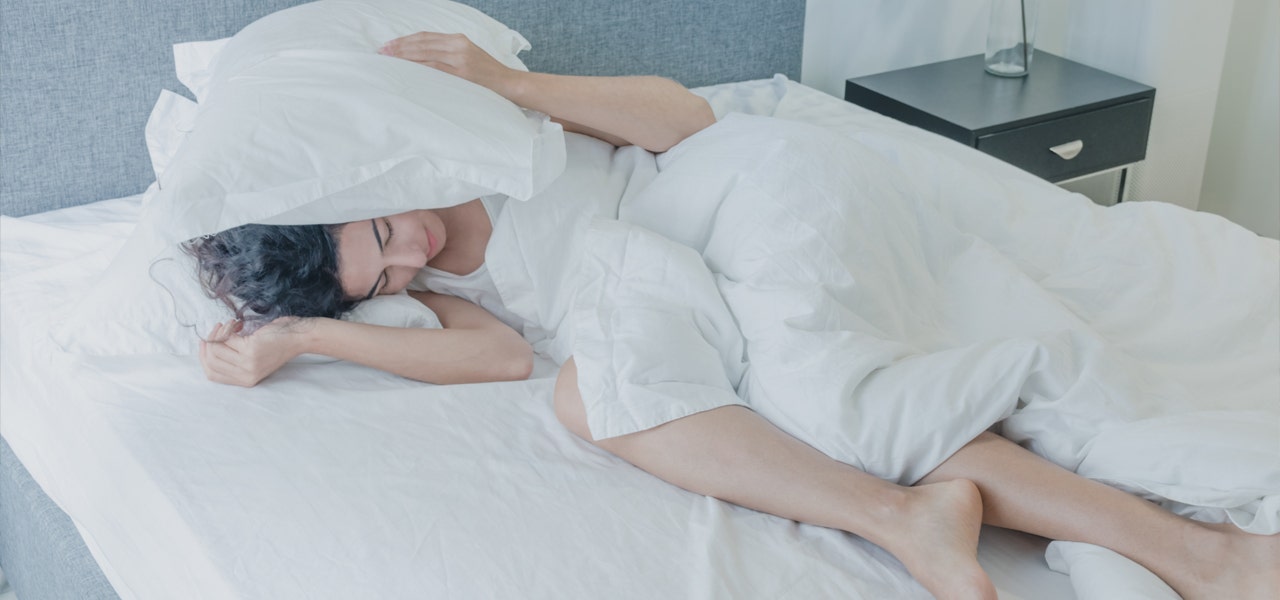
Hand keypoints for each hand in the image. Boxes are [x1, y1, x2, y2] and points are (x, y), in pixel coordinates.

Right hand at [199, 318, 307, 386]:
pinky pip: (226, 338)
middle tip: (220, 327)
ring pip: (216, 349)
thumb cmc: (275, 342)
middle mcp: (246, 376)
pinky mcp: (250, 350)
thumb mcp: (252, 356)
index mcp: (245, 381)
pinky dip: (228, 327)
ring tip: (231, 324)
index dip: (204, 357)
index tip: (205, 341)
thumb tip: (207, 346)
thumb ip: (233, 358)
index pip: (212, 375)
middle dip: (211, 340)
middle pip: (211, 360)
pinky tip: (237, 323)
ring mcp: (248, 364)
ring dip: (220, 332)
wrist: (297, 336)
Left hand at [378, 31, 518, 97]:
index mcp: (458, 39)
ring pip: (425, 54)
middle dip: (400, 47)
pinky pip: (434, 68)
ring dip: (404, 57)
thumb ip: (448, 54)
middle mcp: (458, 45)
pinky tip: (405, 70)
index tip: (390, 45)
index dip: (405, 40)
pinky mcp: (462, 73)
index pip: (425, 37)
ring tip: (388, 60)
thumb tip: (422, 57)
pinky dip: (417, 68)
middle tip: (382, 52)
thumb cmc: (488, 74)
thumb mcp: (468, 56)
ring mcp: (460, 59)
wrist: (509, 84)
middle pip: (422, 43)